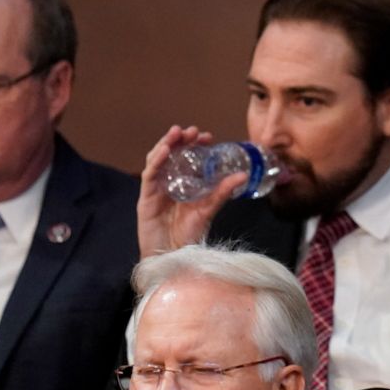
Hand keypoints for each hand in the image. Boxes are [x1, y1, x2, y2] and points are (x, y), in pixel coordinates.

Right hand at [137, 125, 247, 258]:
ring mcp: (156, 189)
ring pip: (157, 160)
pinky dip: (156, 160)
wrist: (172, 258)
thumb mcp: (208, 209)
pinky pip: (149, 174)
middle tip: (192, 131)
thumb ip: (222, 192)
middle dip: (180, 140)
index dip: (196, 145)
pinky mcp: (146, 198)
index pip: (188, 159)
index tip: (207, 136)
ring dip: (166, 144)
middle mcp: (169, 183)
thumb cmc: (189, 236)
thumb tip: (243, 175)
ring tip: (177, 133)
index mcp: (185, 184)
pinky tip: (164, 150)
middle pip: (172, 155)